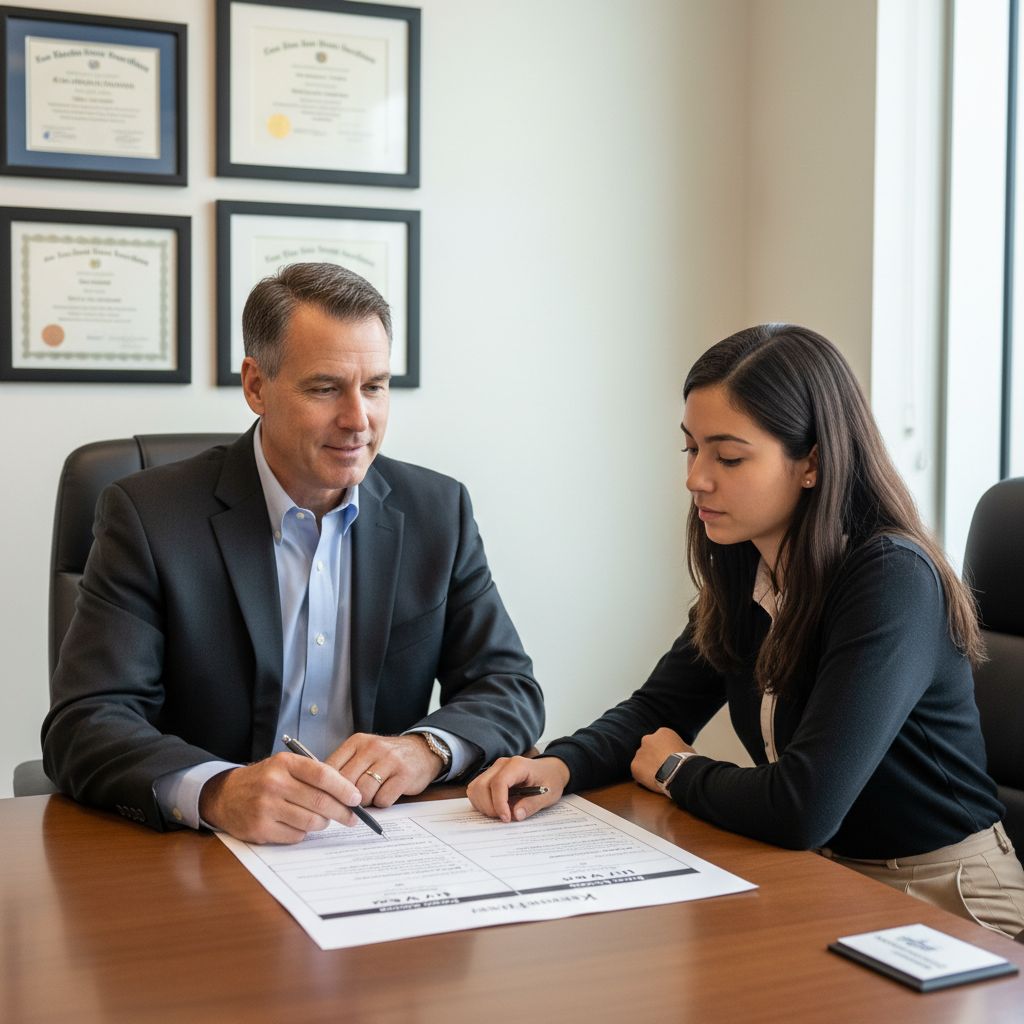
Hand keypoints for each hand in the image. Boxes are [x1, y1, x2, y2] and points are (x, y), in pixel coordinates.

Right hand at [198, 753, 362, 843]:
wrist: (225, 795)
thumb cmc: (264, 780)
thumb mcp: (285, 766)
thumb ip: (312, 775)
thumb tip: (347, 793)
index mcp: (285, 763)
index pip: (323, 775)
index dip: (344, 788)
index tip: (356, 798)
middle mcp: (274, 783)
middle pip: (320, 801)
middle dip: (342, 812)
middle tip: (352, 817)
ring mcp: (266, 807)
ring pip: (311, 821)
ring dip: (322, 823)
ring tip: (322, 820)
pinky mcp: (260, 829)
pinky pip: (296, 835)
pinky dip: (303, 832)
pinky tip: (298, 824)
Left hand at [327, 733, 439, 807]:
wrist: (422, 751)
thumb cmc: (386, 757)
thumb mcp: (364, 753)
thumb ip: (345, 766)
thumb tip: (321, 790)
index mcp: (357, 742)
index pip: (331, 768)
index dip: (327, 788)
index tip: (329, 799)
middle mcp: (372, 748)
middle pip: (346, 783)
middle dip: (347, 798)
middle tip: (351, 803)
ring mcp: (390, 760)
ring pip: (364, 793)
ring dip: (366, 802)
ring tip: (372, 796)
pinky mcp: (404, 774)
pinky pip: (383, 799)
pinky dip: (382, 803)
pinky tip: (386, 795)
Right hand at [467, 756, 568, 821]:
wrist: (550, 770)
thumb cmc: (550, 780)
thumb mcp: (548, 795)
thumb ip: (532, 804)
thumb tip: (515, 815)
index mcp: (518, 765)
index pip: (499, 782)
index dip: (499, 803)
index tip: (506, 818)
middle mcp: (501, 764)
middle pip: (482, 785)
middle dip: (490, 807)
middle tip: (505, 817)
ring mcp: (493, 769)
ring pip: (475, 788)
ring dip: (483, 805)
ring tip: (500, 813)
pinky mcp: (489, 776)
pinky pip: (476, 789)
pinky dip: (480, 802)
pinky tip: (495, 808)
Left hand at [631, 728, 694, 793]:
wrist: (679, 772)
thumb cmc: (687, 761)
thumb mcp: (688, 748)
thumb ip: (678, 747)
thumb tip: (680, 751)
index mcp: (662, 733)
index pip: (660, 741)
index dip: (665, 751)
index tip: (669, 760)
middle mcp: (647, 739)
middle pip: (649, 748)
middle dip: (653, 757)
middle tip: (662, 768)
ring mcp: (639, 752)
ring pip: (642, 760)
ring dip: (648, 767)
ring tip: (659, 777)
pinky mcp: (634, 766)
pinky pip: (637, 771)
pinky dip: (643, 777)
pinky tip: (653, 782)